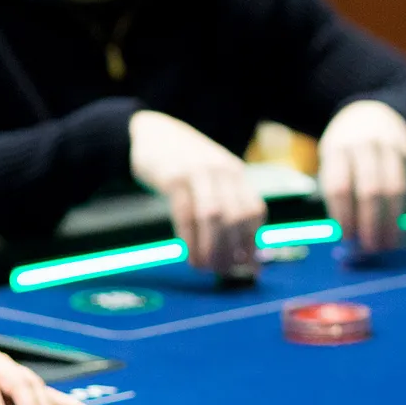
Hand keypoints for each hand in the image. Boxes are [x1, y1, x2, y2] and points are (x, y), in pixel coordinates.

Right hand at [130, 110, 266, 273]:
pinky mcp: (174, 177)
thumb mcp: (211, 175)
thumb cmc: (182, 162)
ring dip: (212, 247)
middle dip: (232, 249)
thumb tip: (236, 249)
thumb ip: (225, 202)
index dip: (253, 241)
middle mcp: (222, 171)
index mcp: (235, 173)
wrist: (150, 132)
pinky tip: (189, 254)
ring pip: (214, 216)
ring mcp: (199, 172)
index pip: (255, 211)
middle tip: (223, 272)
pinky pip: (185, 213)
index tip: (248, 266)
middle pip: (236, 217)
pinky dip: (190, 239)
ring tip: (205, 267)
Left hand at [318, 100, 405, 253]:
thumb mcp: (332, 161)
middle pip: (370, 189)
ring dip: (391, 221)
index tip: (346, 237)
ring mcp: (389, 148)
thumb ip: (337, 195)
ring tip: (387, 244)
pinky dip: (401, 210)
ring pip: (394, 189)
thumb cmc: (346, 151)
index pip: (339, 186)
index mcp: (337, 149)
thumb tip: (344, 238)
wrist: (373, 114)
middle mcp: (364, 146)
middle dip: (370, 222)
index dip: (343, 215)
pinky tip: (396, 228)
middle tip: (370, 247)